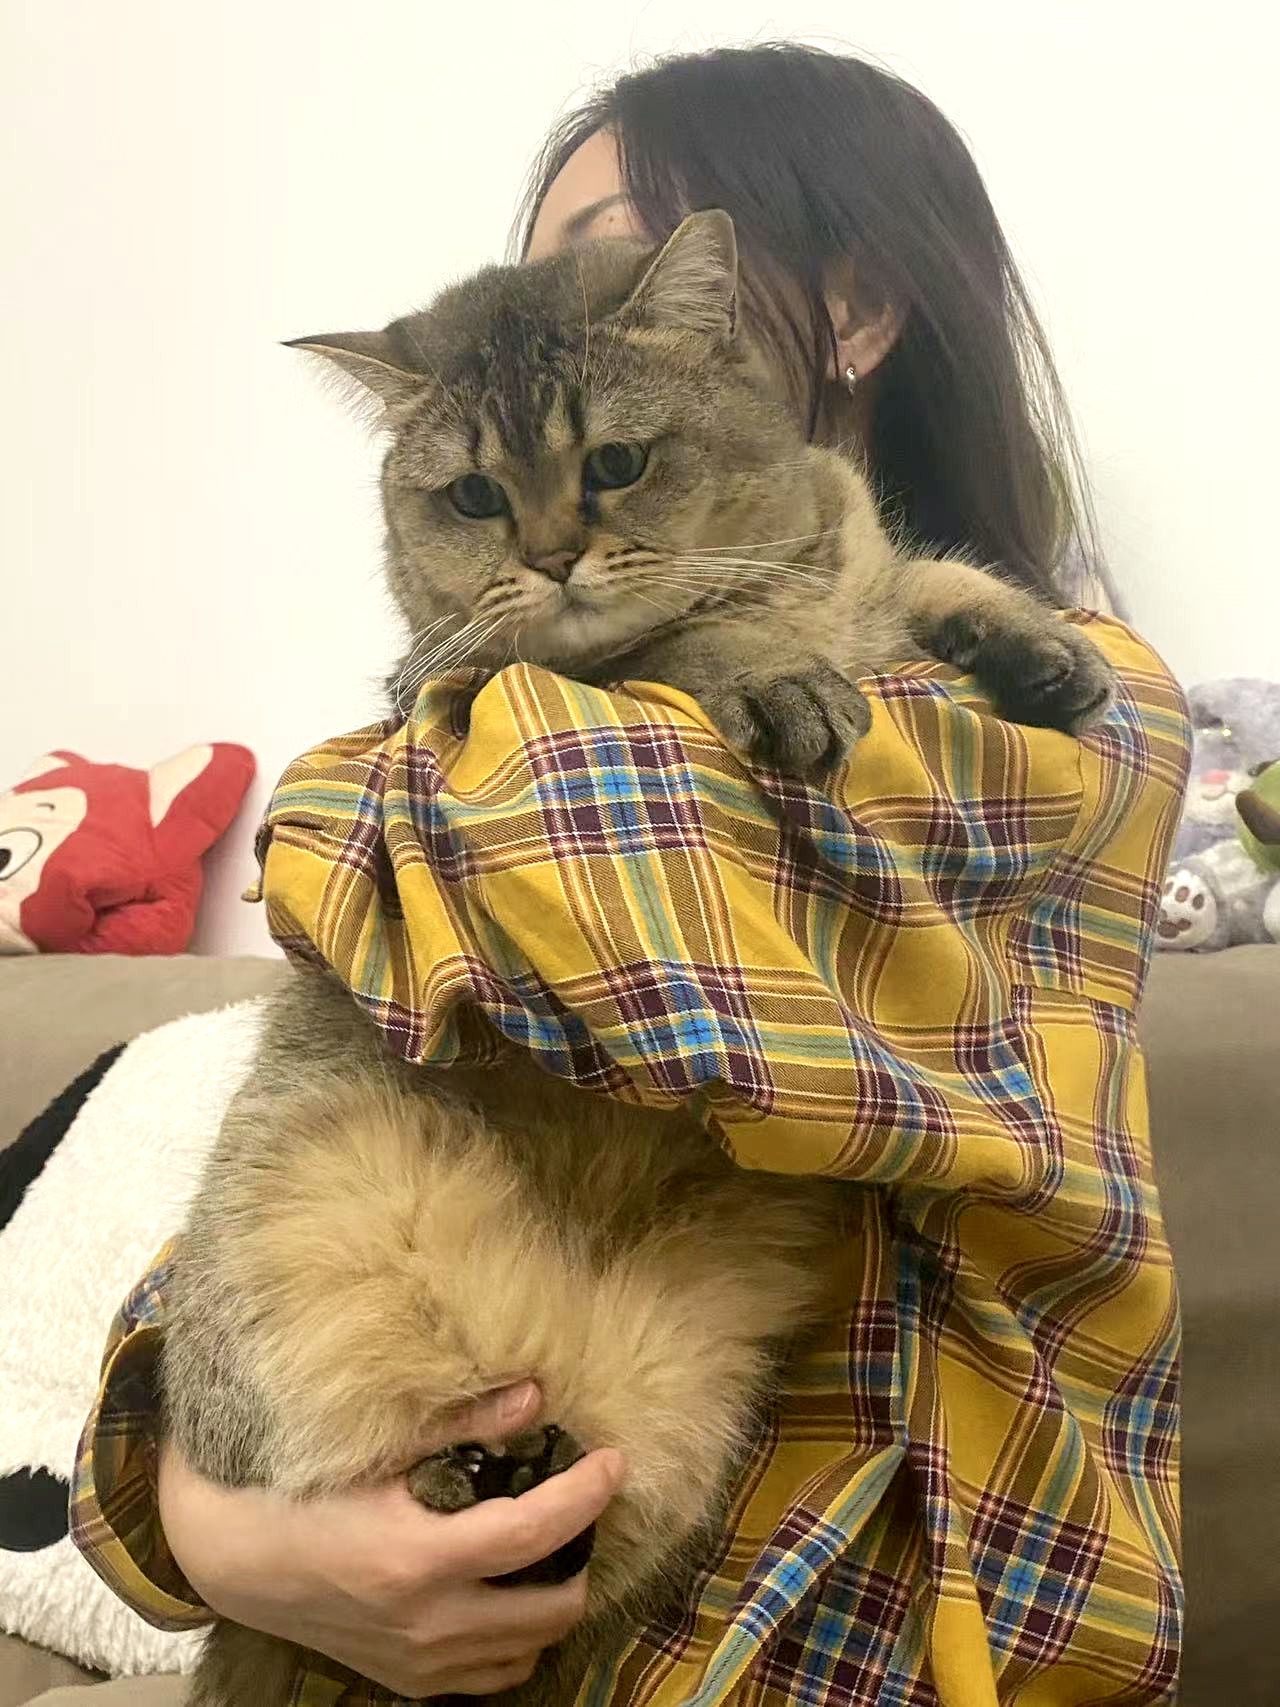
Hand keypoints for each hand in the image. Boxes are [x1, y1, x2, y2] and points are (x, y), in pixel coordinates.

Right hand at [158, 1383, 624, 1696]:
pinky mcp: (408, 1682)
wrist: (231, 1560)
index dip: (586, 1495)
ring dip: (553, 1597)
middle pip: (552, 1606)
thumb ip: (461, 1424)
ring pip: (530, 1648)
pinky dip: (517, 1638)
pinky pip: (492, 1676)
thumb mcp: (376, 1451)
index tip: (614, 1462)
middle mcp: (427, 1624)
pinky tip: (507, 1591)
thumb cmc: (298, 1492)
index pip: (535, 1533)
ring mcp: (419, 1663)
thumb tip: (537, 1396)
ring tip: (547, 1543)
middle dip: (581, 1551)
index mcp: (418, 1559)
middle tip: (577, 1502)